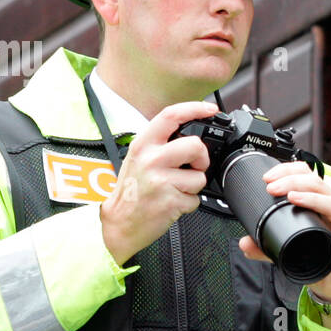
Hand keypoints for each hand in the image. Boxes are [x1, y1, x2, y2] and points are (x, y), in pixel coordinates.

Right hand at [100, 101, 216, 264]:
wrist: (120, 223)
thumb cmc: (132, 190)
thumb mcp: (138, 158)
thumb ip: (160, 144)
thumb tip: (191, 133)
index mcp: (143, 144)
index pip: (170, 116)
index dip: (195, 108)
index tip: (210, 109)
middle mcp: (151, 159)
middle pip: (195, 145)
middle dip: (201, 158)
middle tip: (193, 167)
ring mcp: (161, 181)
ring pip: (200, 176)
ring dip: (194, 185)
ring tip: (175, 189)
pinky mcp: (171, 201)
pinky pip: (196, 198)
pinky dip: (189, 203)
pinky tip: (173, 202)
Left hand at [237, 160, 330, 300]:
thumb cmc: (318, 255)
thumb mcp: (288, 246)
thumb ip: (266, 245)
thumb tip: (245, 244)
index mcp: (319, 201)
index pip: (307, 174)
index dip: (288, 170)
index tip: (268, 178)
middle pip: (317, 183)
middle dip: (292, 180)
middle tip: (272, 187)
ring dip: (311, 198)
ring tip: (293, 198)